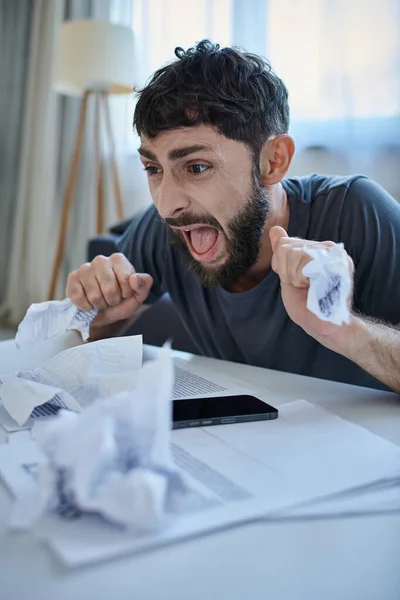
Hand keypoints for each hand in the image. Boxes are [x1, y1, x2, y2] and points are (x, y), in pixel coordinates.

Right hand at [66, 253, 152, 327]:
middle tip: (111, 299)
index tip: (124, 293)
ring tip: (100, 300)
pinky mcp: (72, 278)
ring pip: (94, 296)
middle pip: (110, 289)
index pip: (127, 280)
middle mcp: (101, 260)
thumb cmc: (120, 301)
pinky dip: (86, 307)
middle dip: (112, 301)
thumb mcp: (137, 296)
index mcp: (118, 260)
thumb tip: (134, 279)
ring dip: (99, 305)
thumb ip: (143, 285)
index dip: (126, 293)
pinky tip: (88, 302)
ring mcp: (85, 268)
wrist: (101, 312)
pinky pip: (79, 298)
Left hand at [269, 226, 353, 343]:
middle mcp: (328, 248)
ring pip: (292, 253)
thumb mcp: (288, 275)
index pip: (285, 244)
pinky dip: (299, 278)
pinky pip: (301, 261)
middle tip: (302, 286)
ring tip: (308, 287)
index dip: (281, 265)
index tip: (294, 280)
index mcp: (319, 249)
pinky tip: (311, 287)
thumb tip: (275, 229)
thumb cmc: (307, 305)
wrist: (323, 326)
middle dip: (286, 271)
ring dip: (293, 276)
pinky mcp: (334, 263)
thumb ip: (282, 252)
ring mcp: (333, 254)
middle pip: (286, 247)